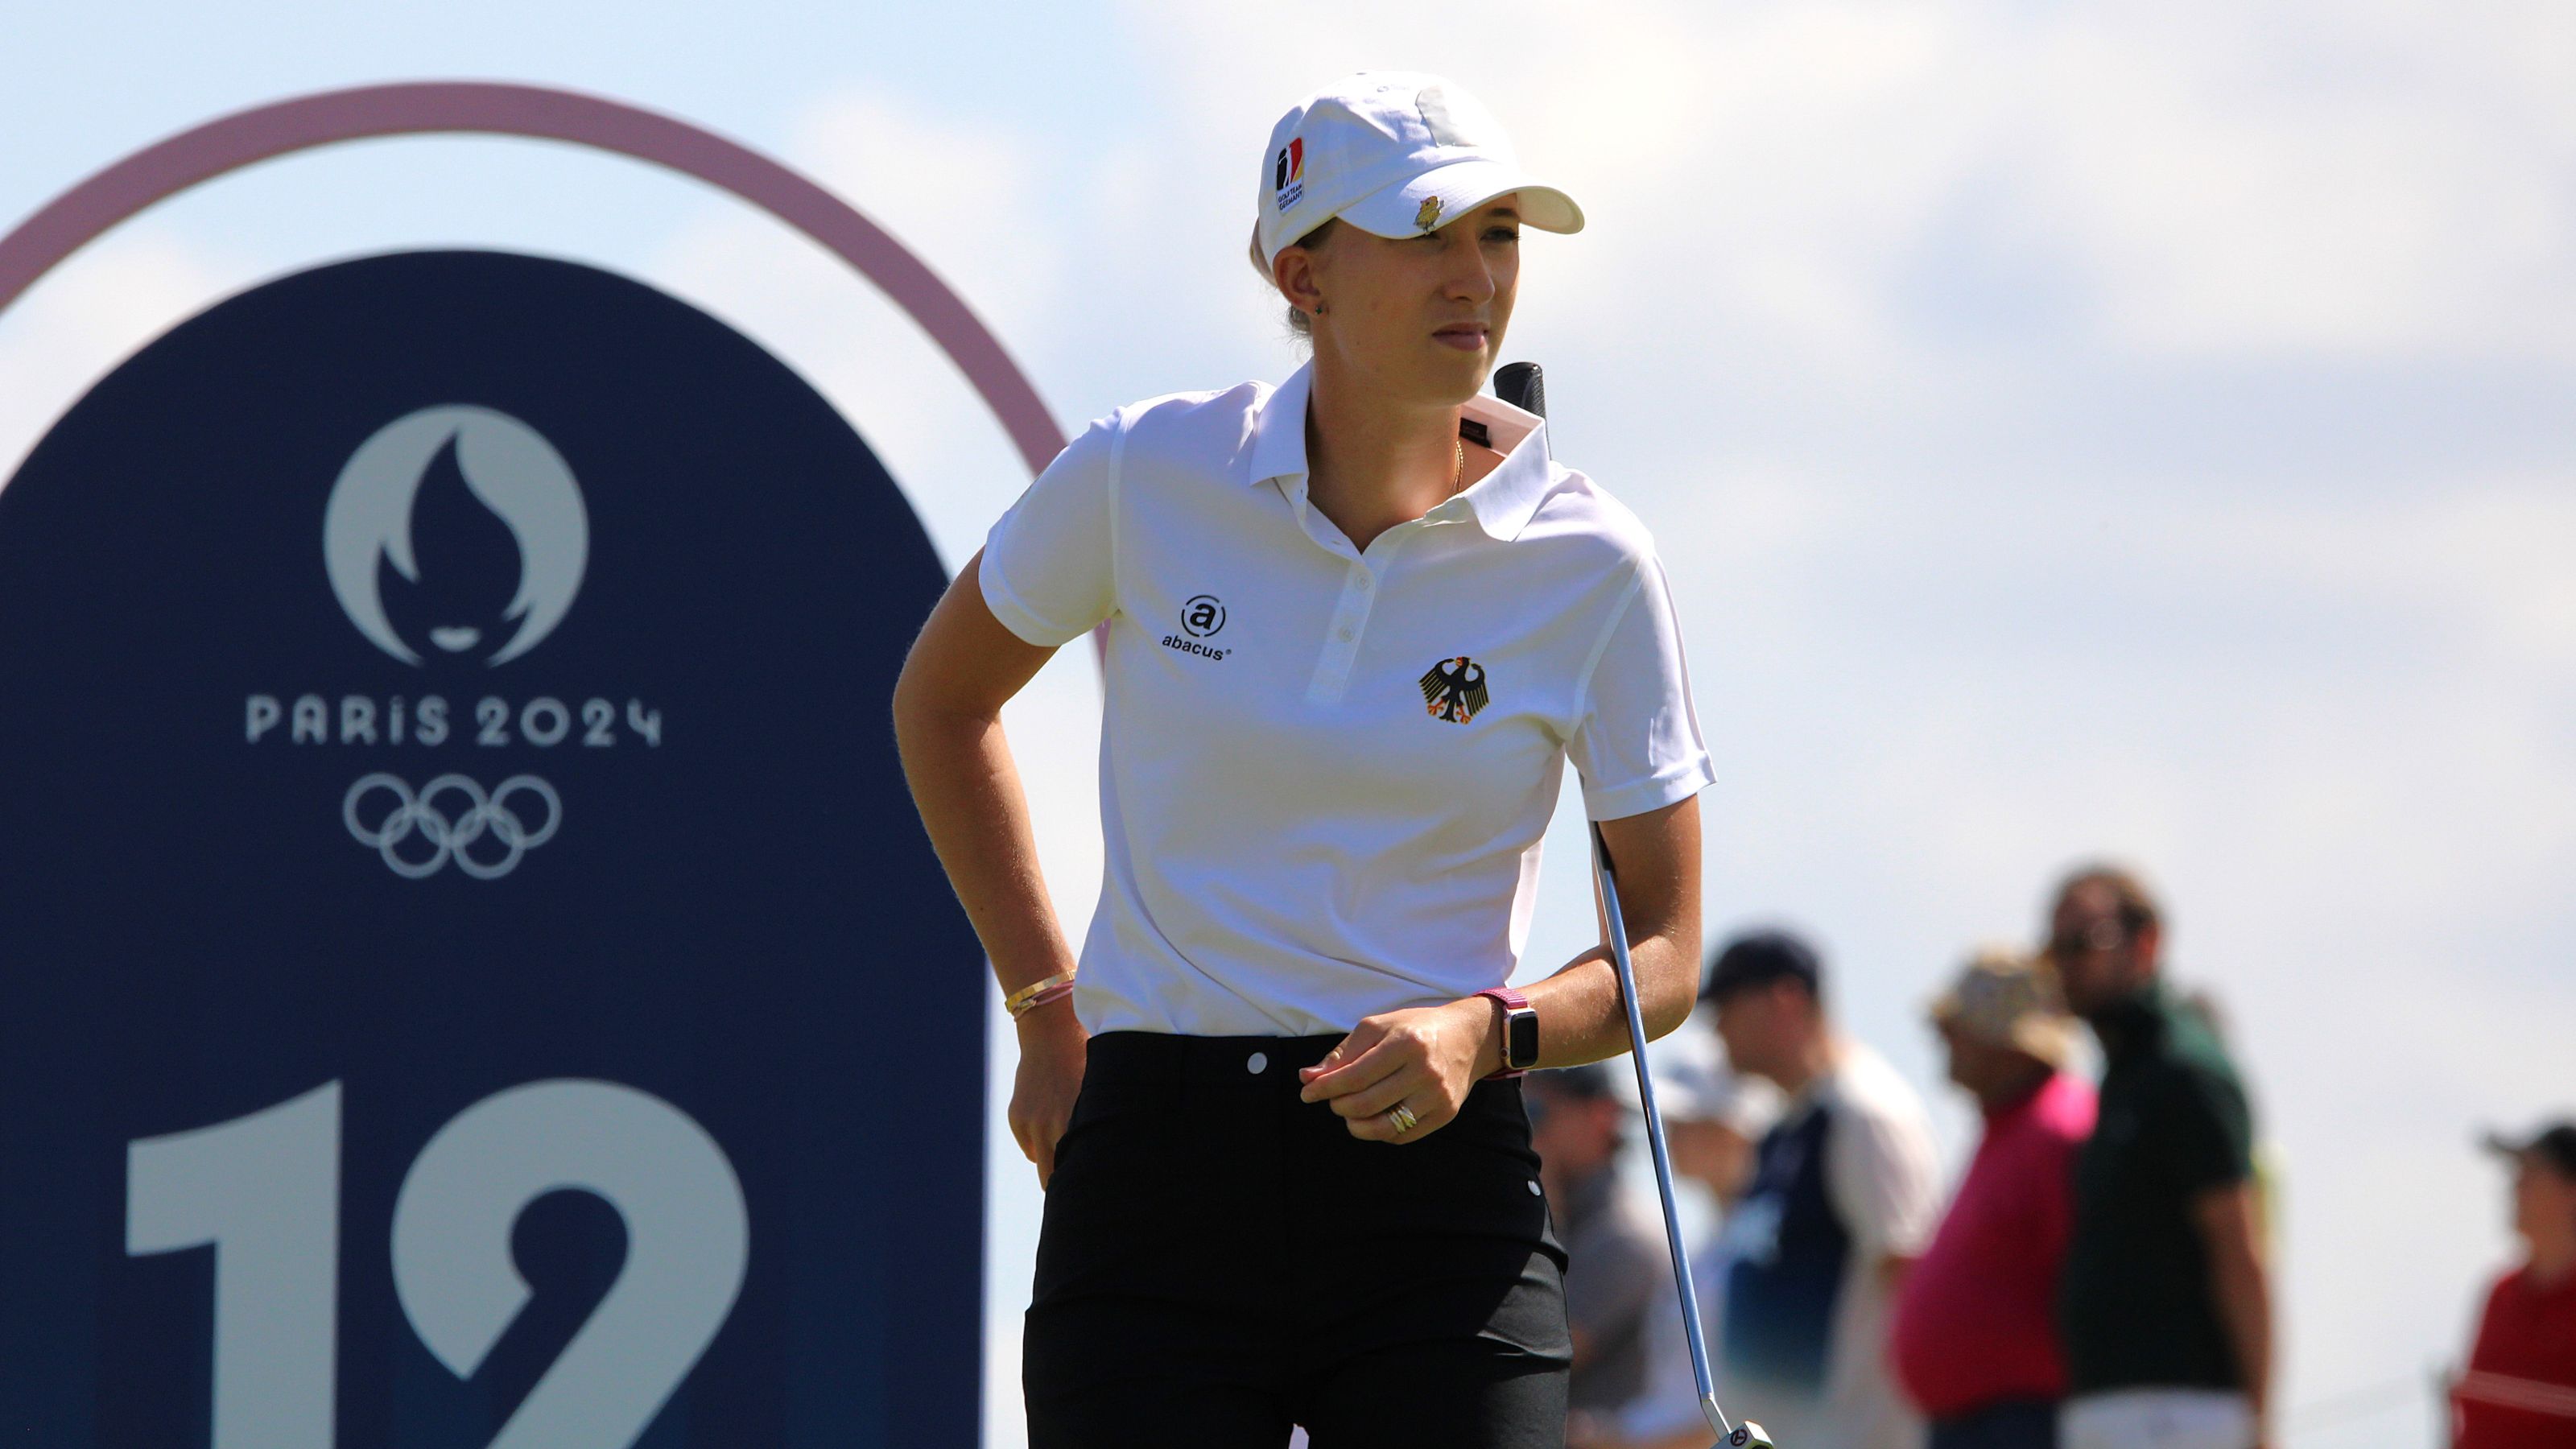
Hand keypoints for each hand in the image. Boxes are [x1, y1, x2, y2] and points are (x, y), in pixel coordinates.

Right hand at [1010, 1002, 1086, 1186]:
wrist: (1052, 1035)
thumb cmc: (1087, 1063)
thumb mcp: (1100, 1096)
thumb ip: (1099, 1127)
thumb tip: (1107, 1159)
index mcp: (1080, 1123)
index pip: (1080, 1170)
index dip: (1088, 1182)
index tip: (1095, 1189)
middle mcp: (1054, 1127)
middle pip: (1055, 1178)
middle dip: (1067, 1183)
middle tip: (1081, 1185)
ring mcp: (1032, 1123)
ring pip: (1043, 1165)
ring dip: (1054, 1163)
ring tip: (1068, 1151)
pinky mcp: (1017, 1118)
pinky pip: (1030, 1147)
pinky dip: (1040, 1144)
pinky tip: (1051, 1124)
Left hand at [1298, 997, 1500, 1142]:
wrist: (1466, 1038)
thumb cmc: (1414, 1029)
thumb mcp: (1377, 1027)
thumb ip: (1342, 1053)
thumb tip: (1307, 1078)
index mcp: (1405, 1043)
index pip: (1354, 1076)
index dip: (1325, 1088)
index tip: (1308, 1093)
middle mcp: (1424, 1070)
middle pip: (1366, 1104)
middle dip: (1339, 1106)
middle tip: (1333, 1101)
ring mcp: (1437, 1096)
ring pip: (1383, 1127)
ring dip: (1356, 1125)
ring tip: (1350, 1113)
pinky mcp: (1445, 1114)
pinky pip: (1402, 1136)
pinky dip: (1380, 1132)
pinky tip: (1375, 1117)